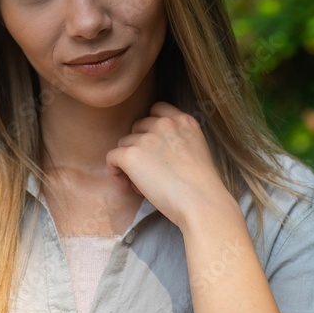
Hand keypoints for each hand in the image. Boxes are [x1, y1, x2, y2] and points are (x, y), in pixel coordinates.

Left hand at [106, 102, 234, 228]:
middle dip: (139, 146)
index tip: (152, 147)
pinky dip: (115, 172)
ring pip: (124, 144)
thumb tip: (152, 153)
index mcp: (184, 121)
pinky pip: (112, 157)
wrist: (200, 202)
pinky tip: (126, 186)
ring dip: (129, 162)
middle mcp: (164, 123)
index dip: (149, 128)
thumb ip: (177, 141)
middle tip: (149, 171)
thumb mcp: (197, 150)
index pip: (156, 110)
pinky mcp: (131, 154)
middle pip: (137, 127)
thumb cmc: (201, 187)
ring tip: (143, 184)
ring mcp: (146, 137)